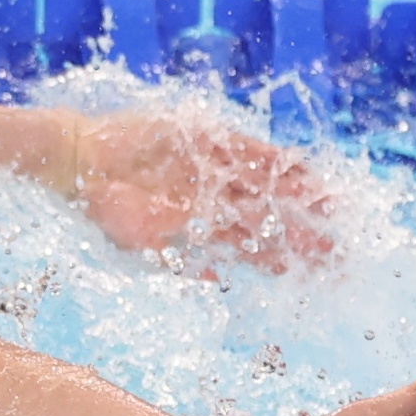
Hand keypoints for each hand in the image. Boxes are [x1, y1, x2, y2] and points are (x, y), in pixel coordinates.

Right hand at [78, 116, 345, 272]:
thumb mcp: (140, 246)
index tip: (314, 272)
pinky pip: (245, 149)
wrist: (77, 162)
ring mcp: (211, 166)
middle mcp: (213, 195)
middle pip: (267, 214)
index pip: (252, 242)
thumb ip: (178, 261)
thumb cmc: (102, 209)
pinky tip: (300, 168)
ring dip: (295, 193)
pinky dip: (271, 159)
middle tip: (338, 245)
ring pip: (264, 181)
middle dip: (300, 229)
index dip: (283, 255)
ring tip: (330, 205)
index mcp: (201, 224)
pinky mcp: (203, 137)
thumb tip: (215, 278)